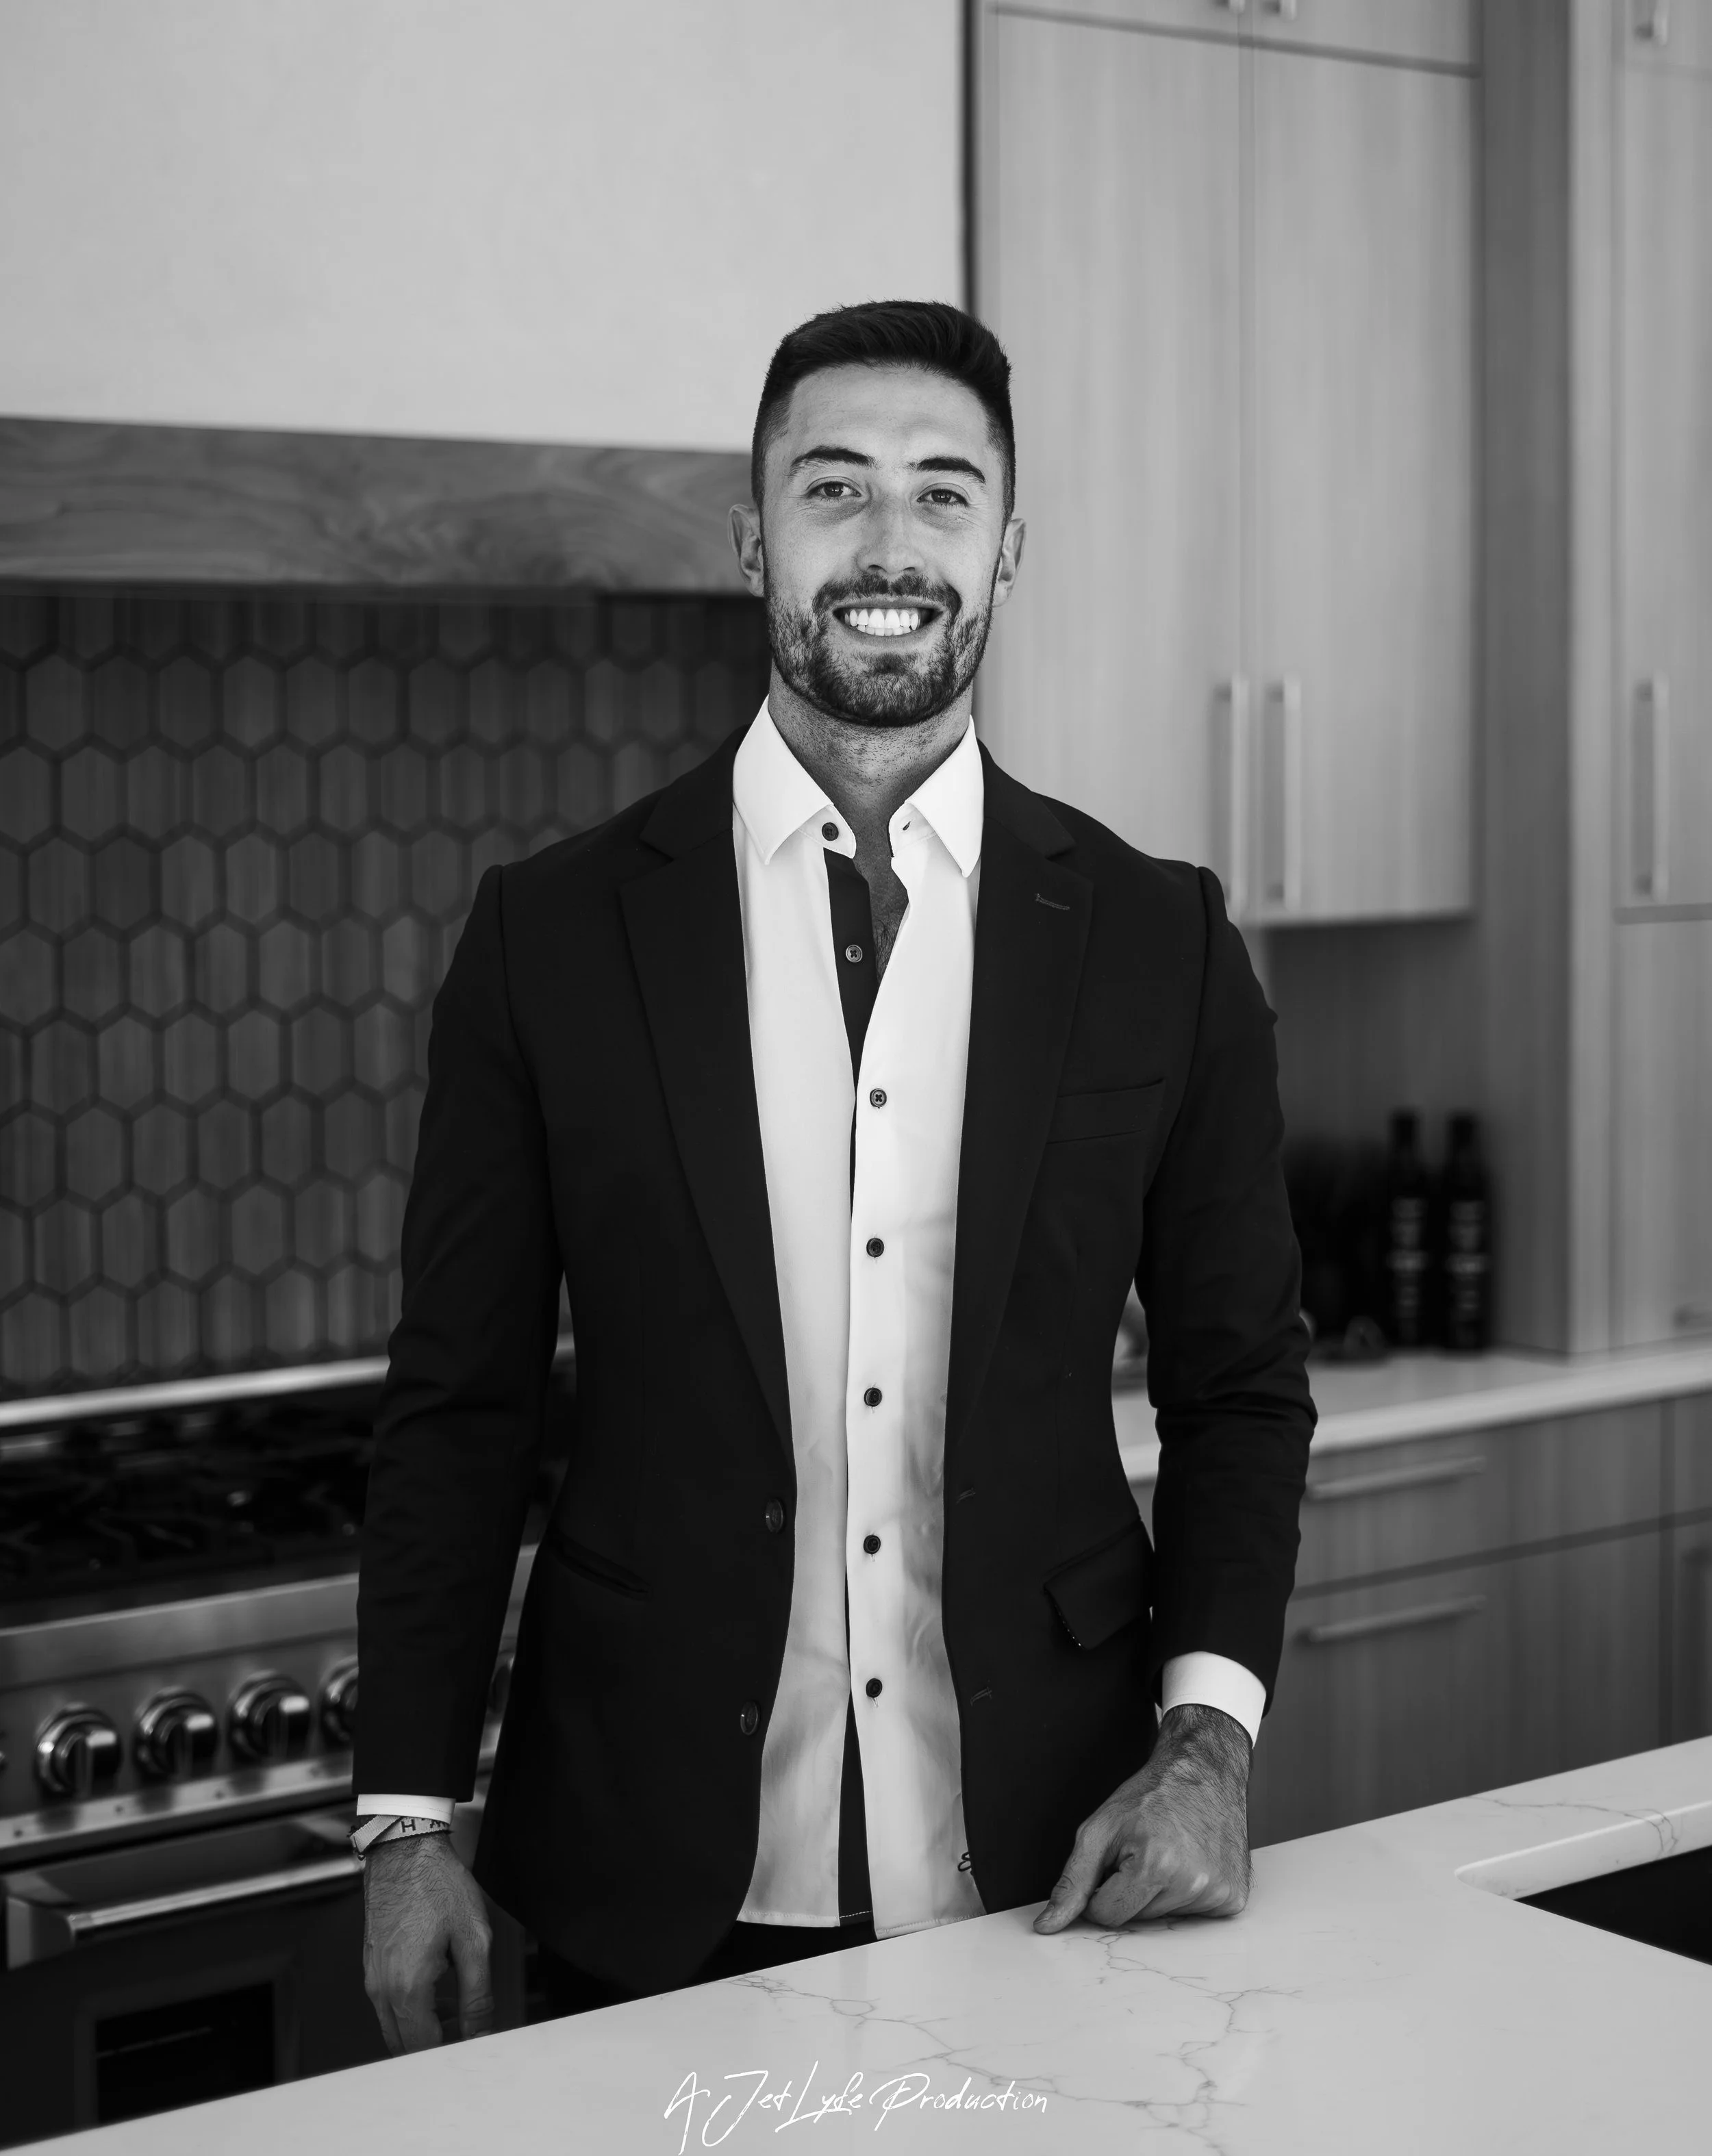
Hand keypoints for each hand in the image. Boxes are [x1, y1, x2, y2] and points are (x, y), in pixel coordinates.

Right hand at [362, 1831, 493, 2052]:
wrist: (405, 1850)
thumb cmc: (438, 1886)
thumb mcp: (474, 1939)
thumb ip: (478, 1995)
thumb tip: (480, 2033)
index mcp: (407, 1987)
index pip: (423, 2049)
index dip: (451, 2053)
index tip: (472, 2042)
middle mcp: (381, 1989)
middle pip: (404, 2045)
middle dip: (435, 2044)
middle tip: (465, 2025)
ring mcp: (372, 1978)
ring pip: (393, 2027)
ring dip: (422, 2028)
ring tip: (455, 2004)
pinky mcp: (371, 1966)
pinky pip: (386, 2005)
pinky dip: (410, 2009)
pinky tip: (436, 1986)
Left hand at [1034, 1703, 1251, 1932]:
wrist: (1203, 1770)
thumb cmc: (1151, 1796)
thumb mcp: (1099, 1829)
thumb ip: (1072, 1881)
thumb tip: (1047, 1926)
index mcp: (1155, 1866)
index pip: (1105, 1915)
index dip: (1101, 1889)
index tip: (1115, 1860)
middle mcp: (1192, 1884)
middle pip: (1136, 1920)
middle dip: (1130, 1891)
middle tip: (1145, 1851)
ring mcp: (1218, 1893)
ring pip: (1163, 1919)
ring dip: (1158, 1893)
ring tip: (1169, 1853)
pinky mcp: (1234, 1898)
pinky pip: (1193, 1916)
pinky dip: (1185, 1895)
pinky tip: (1190, 1862)